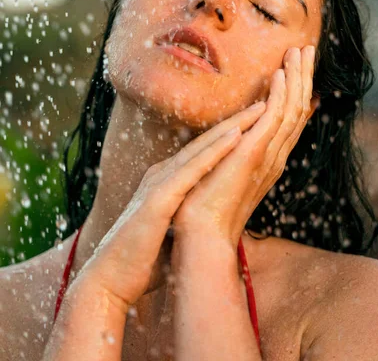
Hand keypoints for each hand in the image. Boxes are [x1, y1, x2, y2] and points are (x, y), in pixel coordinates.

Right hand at [79, 100, 267, 307]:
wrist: (110, 280)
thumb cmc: (142, 260)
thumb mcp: (170, 227)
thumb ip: (186, 213)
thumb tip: (205, 216)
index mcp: (167, 181)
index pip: (203, 152)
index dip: (229, 134)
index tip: (256, 120)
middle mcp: (162, 175)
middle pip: (205, 142)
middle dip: (237, 120)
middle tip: (265, 100)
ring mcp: (159, 183)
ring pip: (201, 148)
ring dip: (232, 126)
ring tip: (259, 108)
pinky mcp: (158, 199)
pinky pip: (192, 170)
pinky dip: (215, 151)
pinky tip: (236, 136)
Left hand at [172, 46, 318, 247]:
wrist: (200, 233)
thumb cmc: (206, 205)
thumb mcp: (224, 171)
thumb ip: (234, 152)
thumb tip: (233, 134)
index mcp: (267, 159)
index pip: (289, 120)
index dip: (296, 92)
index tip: (299, 68)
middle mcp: (273, 156)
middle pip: (297, 109)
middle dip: (302, 77)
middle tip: (307, 49)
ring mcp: (266, 155)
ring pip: (291, 109)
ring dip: (296, 78)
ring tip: (299, 51)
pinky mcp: (253, 153)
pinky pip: (273, 117)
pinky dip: (280, 94)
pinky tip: (279, 74)